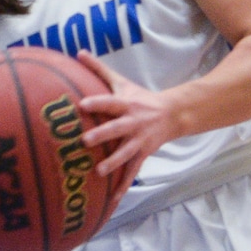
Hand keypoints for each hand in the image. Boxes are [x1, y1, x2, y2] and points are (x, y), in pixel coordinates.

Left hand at [76, 51, 176, 202]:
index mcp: (126, 105)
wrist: (172, 115)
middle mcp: (133, 123)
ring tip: (99, 171)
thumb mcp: (122, 82)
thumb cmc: (139, 98)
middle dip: (102, 135)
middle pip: (117, 129)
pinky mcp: (143, 155)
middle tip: (85, 140)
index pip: (110, 103)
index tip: (81, 105)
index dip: (97, 103)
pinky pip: (132, 172)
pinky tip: (113, 199)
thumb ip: (99, 69)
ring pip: (126, 153)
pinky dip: (123, 186)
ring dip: (113, 163)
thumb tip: (78, 52)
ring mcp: (139, 141)